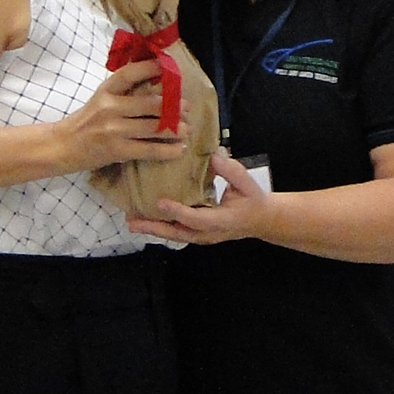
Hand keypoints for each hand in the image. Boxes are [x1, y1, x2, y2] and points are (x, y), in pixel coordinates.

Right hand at [54, 60, 182, 170]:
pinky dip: (169, 150)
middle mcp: (110, 107)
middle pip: (152, 104)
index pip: (131, 73)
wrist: (62, 147)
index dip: (153, 68)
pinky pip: (150, 149)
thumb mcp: (100, 99)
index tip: (170, 68)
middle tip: (188, 109)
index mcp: (106, 90)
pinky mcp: (117, 150)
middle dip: (175, 107)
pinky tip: (180, 149)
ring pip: (155, 127)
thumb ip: (123, 91)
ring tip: (187, 130)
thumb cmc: (85, 122)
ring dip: (177, 129)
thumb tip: (157, 83)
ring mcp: (114, 130)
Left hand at [127, 148, 271, 244]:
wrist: (261, 219)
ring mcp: (202, 237)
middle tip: (133, 222)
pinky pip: (177, 233)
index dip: (178, 211)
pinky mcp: (197, 235)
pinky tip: (145, 221)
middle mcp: (209, 233)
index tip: (160, 202)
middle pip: (178, 233)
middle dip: (155, 228)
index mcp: (222, 220)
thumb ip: (230, 170)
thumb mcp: (246, 183)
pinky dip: (160, 228)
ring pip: (175, 236)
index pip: (197, 218)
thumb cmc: (253, 199)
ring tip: (131, 222)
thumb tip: (213, 156)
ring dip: (153, 229)